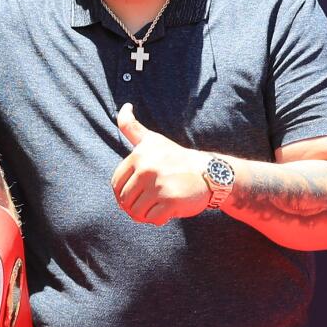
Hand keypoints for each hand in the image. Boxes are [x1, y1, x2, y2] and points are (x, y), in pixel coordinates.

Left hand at [110, 103, 212, 224]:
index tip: (137, 193)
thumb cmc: (177, 158)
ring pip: (136, 212)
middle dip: (133, 206)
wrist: (210, 173)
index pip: (116, 184)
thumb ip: (132, 127)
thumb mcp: (153, 140)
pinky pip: (152, 219)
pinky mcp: (170, 200)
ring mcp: (159, 185)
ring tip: (156, 208)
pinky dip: (158, 220)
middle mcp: (147, 168)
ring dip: (144, 215)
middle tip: (149, 203)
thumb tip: (124, 106)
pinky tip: (167, 212)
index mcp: (138, 156)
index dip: (123, 193)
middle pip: (124, 200)